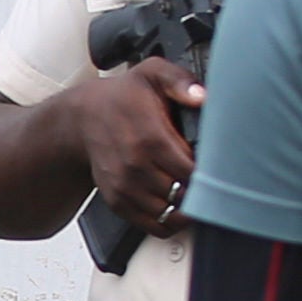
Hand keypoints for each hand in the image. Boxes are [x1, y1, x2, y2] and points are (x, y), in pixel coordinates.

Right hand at [62, 57, 207, 239]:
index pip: (192, 171)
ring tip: (197, 196)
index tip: (220, 167)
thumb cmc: (122, 97)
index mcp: (150, 137)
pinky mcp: (117, 201)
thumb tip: (202, 96)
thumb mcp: (151, 74)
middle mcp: (136, 167)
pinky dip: (169, 223)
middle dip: (202, 191)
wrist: (82, 119)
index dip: (211, 173)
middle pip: (183, 195)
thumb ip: (180, 81)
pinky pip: (152, 226)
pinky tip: (178, 208)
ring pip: (170, 215)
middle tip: (213, 183)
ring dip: (187, 209)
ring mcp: (125, 187)